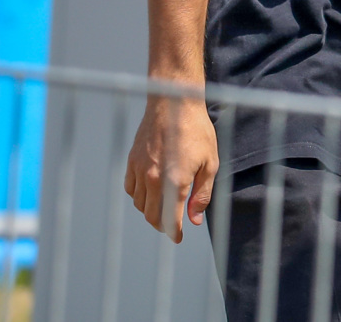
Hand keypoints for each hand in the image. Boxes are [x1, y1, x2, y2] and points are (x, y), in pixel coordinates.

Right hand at [124, 94, 217, 242]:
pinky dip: (138, 196)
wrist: (174, 102)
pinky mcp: (131, 161)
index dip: (174, 233)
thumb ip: (202, 194)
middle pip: (151, 216)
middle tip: (172, 225)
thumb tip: (194, 220)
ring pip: (139, 204)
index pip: (170, 219)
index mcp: (176, 181)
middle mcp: (153, 179)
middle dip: (162, 225)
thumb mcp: (210, 163)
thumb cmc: (197, 131)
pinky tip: (149, 191)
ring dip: (150, 211)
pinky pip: (130, 188)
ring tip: (163, 208)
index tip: (178, 238)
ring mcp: (139, 170)